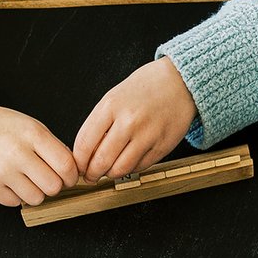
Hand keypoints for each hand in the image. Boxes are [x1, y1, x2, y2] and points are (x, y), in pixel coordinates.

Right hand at [0, 101, 77, 206]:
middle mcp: (17, 153)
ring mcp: (2, 172)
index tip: (67, 177)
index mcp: (32, 135)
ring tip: (26, 178)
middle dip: (54, 185)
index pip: (66, 165)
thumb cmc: (3, 127)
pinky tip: (10, 180)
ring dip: (36, 192)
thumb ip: (54, 148)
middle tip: (45, 177)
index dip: (71, 176)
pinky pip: (16, 203)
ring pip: (37, 198)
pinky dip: (16, 195)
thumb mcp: (32, 127)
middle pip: (53, 187)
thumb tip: (73, 172)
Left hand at [73, 58, 196, 181]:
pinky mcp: (160, 147)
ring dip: (111, 174)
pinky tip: (129, 160)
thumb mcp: (115, 97)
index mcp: (111, 106)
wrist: (179, 82)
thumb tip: (86, 153)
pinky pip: (139, 168)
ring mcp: (146, 136)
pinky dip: (131, 168)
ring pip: (120, 169)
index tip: (79, 167)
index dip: (79, 161)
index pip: (85, 143)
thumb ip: (100, 123)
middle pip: (101, 161)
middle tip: (90, 176)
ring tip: (109, 169)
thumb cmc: (145, 88)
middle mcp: (128, 121)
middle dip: (92, 174)